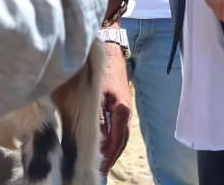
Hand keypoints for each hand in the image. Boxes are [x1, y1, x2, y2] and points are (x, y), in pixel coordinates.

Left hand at [98, 41, 131, 173]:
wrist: (111, 53)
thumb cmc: (102, 71)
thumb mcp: (97, 94)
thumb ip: (98, 116)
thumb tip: (98, 138)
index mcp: (122, 110)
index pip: (117, 140)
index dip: (110, 155)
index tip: (101, 167)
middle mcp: (126, 112)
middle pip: (122, 141)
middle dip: (113, 157)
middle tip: (102, 170)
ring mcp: (125, 110)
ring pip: (122, 136)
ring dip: (114, 150)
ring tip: (104, 163)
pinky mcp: (121, 107)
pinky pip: (120, 129)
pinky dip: (114, 140)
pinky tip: (106, 146)